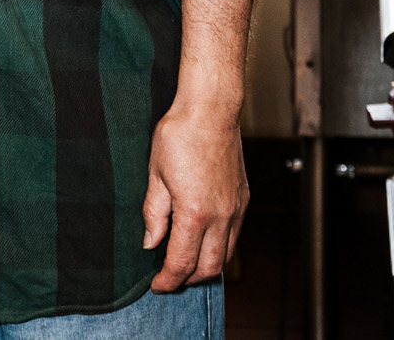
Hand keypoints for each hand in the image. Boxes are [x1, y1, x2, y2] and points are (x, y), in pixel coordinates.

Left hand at [143, 99, 247, 290]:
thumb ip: (154, 214)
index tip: (156, 284)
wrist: (211, 108)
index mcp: (195, 212)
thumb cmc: (181, 134)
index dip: (167, 280)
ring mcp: (236, 207)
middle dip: (187, 279)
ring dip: (206, 266)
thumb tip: (151, 242)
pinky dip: (219, 247)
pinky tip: (203, 240)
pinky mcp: (243, 197)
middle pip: (209, 268)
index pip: (182, 262)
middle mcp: (221, 215)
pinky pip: (234, 235)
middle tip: (169, 277)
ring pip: (226, 255)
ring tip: (186, 262)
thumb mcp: (155, 175)